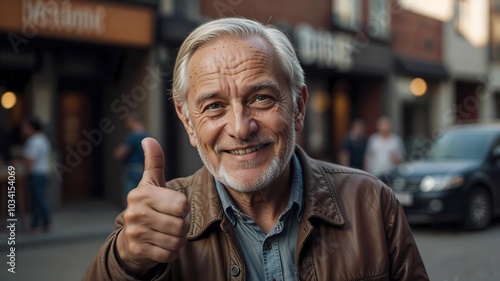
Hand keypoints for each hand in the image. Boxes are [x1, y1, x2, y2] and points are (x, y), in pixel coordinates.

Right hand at [116, 137, 189, 275]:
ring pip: (176, 241)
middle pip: (180, 225)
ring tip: (167, 233)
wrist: (129, 239)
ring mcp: (135, 233)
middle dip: (182, 226)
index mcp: (142, 194)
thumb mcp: (151, 183)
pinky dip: (171, 252)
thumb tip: (148, 139)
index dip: (183, 208)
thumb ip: (154, 163)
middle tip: (172, 223)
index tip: (174, 207)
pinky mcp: (138, 251)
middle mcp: (135, 213)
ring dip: (177, 240)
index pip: (181, 204)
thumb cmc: (148, 206)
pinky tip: (161, 244)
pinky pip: (169, 254)